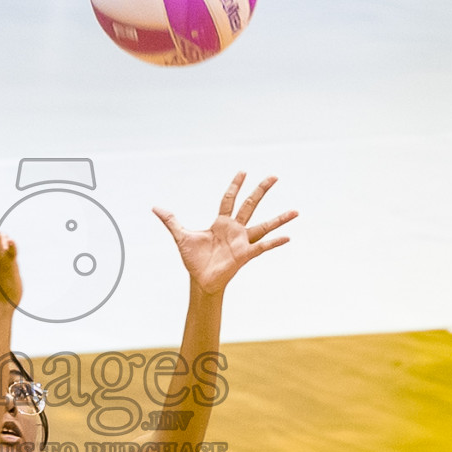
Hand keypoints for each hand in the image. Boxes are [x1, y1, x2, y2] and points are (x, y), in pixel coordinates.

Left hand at [154, 173, 295, 294]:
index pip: (229, 199)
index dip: (235, 185)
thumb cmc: (194, 260)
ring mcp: (242, 241)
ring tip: (296, 211)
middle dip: (260, 190)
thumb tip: (155, 207)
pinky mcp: (245, 255)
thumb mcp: (181, 236)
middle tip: (274, 176)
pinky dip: (274, 242)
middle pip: (250, 205)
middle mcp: (235, 229)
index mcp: (221, 222)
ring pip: (264, 226)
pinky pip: (262, 247)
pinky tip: (287, 237)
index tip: (243, 171)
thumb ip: (171, 221)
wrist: (200, 280)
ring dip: (279, 219)